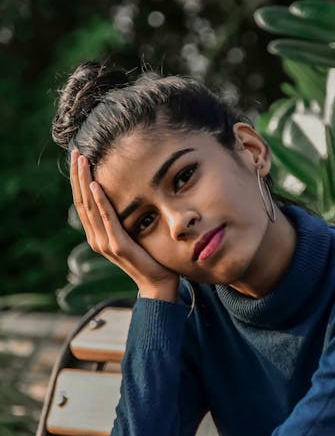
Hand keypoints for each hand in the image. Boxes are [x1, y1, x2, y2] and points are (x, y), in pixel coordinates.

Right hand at [70, 149, 179, 300]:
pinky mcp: (118, 246)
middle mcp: (96, 238)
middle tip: (75, 152)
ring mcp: (105, 243)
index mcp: (97, 234)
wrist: (158, 283)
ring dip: (85, 181)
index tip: (77, 158)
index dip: (78, 180)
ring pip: (90, 206)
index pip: (82, 202)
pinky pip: (107, 219)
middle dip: (77, 175)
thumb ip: (122, 219)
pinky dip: (100, 201)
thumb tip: (123, 196)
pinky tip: (96, 185)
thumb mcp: (132, 234)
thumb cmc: (149, 257)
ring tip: (83, 161)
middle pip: (81, 200)